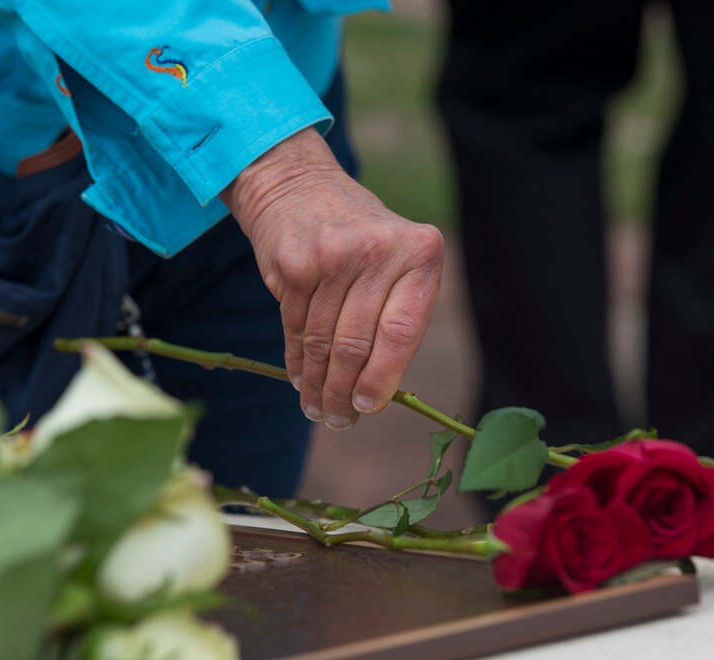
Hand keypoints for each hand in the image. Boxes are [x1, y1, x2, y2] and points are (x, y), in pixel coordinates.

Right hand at [221, 128, 443, 428]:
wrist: (299, 186)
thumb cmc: (360, 238)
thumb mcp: (396, 259)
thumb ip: (396, 314)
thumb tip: (378, 393)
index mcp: (419, 253)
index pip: (402, 331)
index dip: (382, 377)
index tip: (369, 408)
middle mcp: (378, 251)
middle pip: (356, 343)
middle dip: (345, 391)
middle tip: (339, 420)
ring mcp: (332, 257)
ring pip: (323, 342)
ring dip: (319, 385)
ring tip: (318, 410)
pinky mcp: (294, 266)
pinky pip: (296, 329)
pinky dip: (298, 362)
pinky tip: (301, 381)